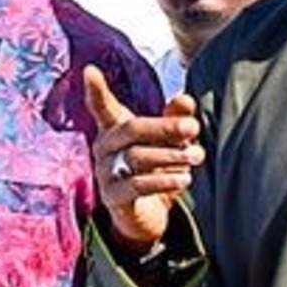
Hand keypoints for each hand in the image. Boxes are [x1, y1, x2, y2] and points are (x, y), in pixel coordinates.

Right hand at [80, 66, 201, 253]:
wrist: (145, 215)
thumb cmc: (154, 169)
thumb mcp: (168, 143)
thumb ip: (175, 119)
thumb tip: (186, 99)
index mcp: (114, 129)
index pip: (103, 107)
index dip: (96, 90)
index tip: (89, 70)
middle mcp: (105, 148)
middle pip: (131, 129)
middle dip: (165, 126)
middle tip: (194, 127)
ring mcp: (106, 173)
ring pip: (137, 157)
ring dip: (172, 155)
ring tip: (197, 156)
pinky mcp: (114, 198)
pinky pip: (137, 186)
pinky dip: (163, 180)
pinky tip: (184, 179)